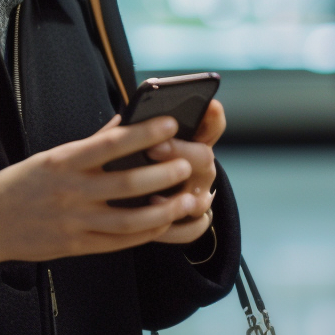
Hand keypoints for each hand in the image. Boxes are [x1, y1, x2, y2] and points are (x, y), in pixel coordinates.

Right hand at [0, 115, 207, 282]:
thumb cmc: (19, 184)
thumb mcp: (50, 157)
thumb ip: (89, 144)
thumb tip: (123, 123)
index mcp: (62, 162)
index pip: (110, 143)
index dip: (143, 133)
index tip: (169, 123)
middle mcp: (70, 192)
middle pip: (126, 183)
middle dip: (162, 174)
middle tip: (188, 166)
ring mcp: (75, 223)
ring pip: (130, 219)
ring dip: (163, 210)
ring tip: (187, 201)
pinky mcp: (77, 247)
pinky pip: (120, 243)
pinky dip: (146, 234)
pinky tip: (163, 224)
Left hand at [148, 100, 225, 248]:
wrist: (140, 192)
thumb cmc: (139, 156)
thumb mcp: (140, 138)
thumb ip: (136, 130)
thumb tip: (121, 122)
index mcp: (193, 140)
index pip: (213, 123)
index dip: (212, 115)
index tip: (203, 105)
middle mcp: (202, 167)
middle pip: (205, 157)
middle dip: (179, 151)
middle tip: (153, 149)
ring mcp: (200, 195)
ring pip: (200, 200)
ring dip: (176, 199)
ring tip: (152, 198)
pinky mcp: (192, 221)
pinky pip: (191, 229)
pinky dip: (174, 229)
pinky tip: (153, 223)